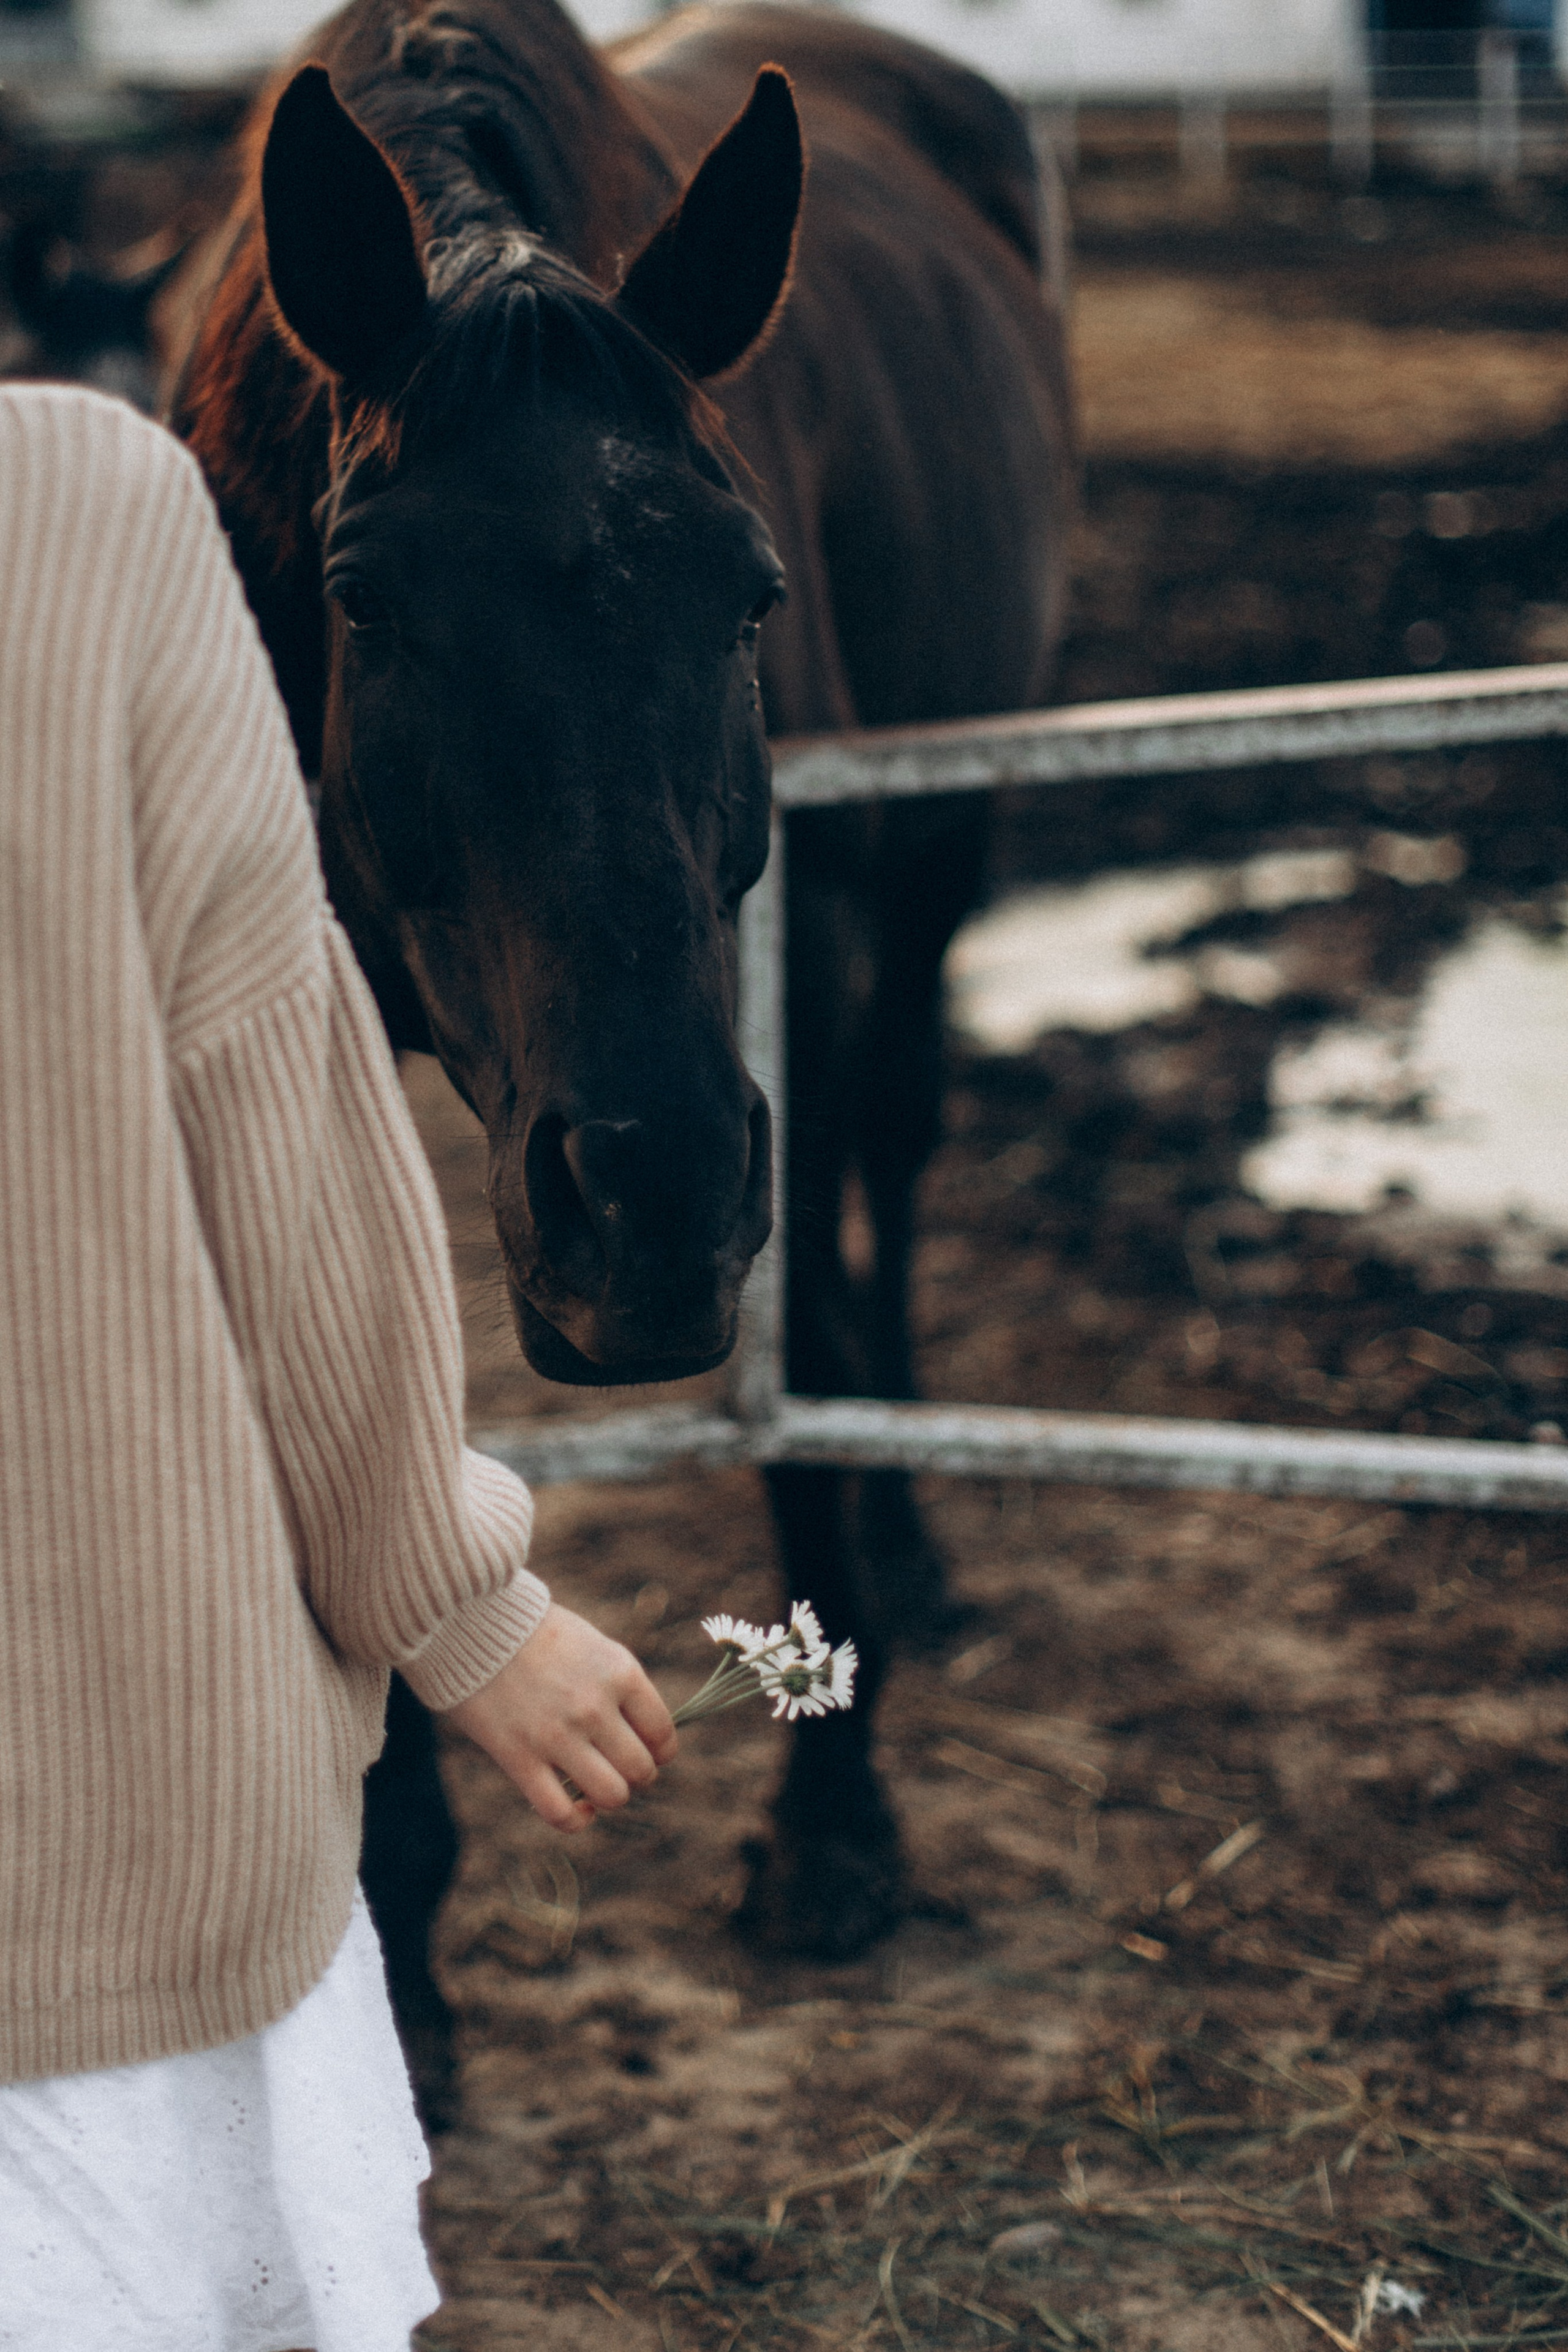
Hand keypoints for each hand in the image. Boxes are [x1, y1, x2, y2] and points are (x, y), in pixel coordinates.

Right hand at [443, 1602, 675, 1831]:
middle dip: (636, 1775)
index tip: (648, 1751)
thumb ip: (617, 1686)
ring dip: (608, 1796)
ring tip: (595, 1784)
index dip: (660, 1750)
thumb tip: (640, 1733)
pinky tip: (577, 1808)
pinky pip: (560, 1813)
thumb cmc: (534, 1630)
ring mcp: (557, 1736)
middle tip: (617, 1766)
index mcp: (620, 1672)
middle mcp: (595, 1707)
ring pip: (611, 1795)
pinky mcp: (519, 1758)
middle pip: (641, 1769)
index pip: (662, 1732)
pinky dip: (576, 1819)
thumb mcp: (592, 1644)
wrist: (471, 1621)